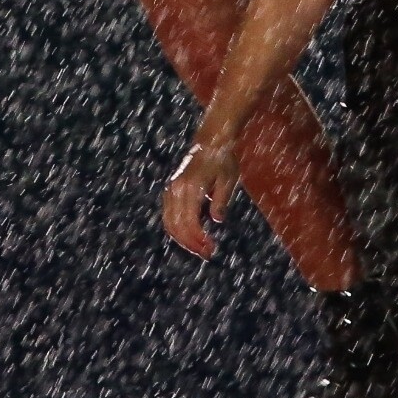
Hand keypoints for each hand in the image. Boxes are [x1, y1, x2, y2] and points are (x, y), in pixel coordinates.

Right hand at [160, 138, 244, 257]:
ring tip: (200, 249)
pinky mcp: (171, 191)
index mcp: (190, 187)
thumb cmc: (223, 161)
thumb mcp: (228, 180)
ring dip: (183, 239)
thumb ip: (221, 200)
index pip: (190, 222)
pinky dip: (177, 230)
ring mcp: (171, 190)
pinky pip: (169, 216)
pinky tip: (191, 237)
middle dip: (191, 244)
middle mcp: (176, 189)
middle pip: (176, 226)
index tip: (211, 249)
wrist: (210, 143)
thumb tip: (217, 220)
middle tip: (208, 254)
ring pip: (169, 223)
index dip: (199, 239)